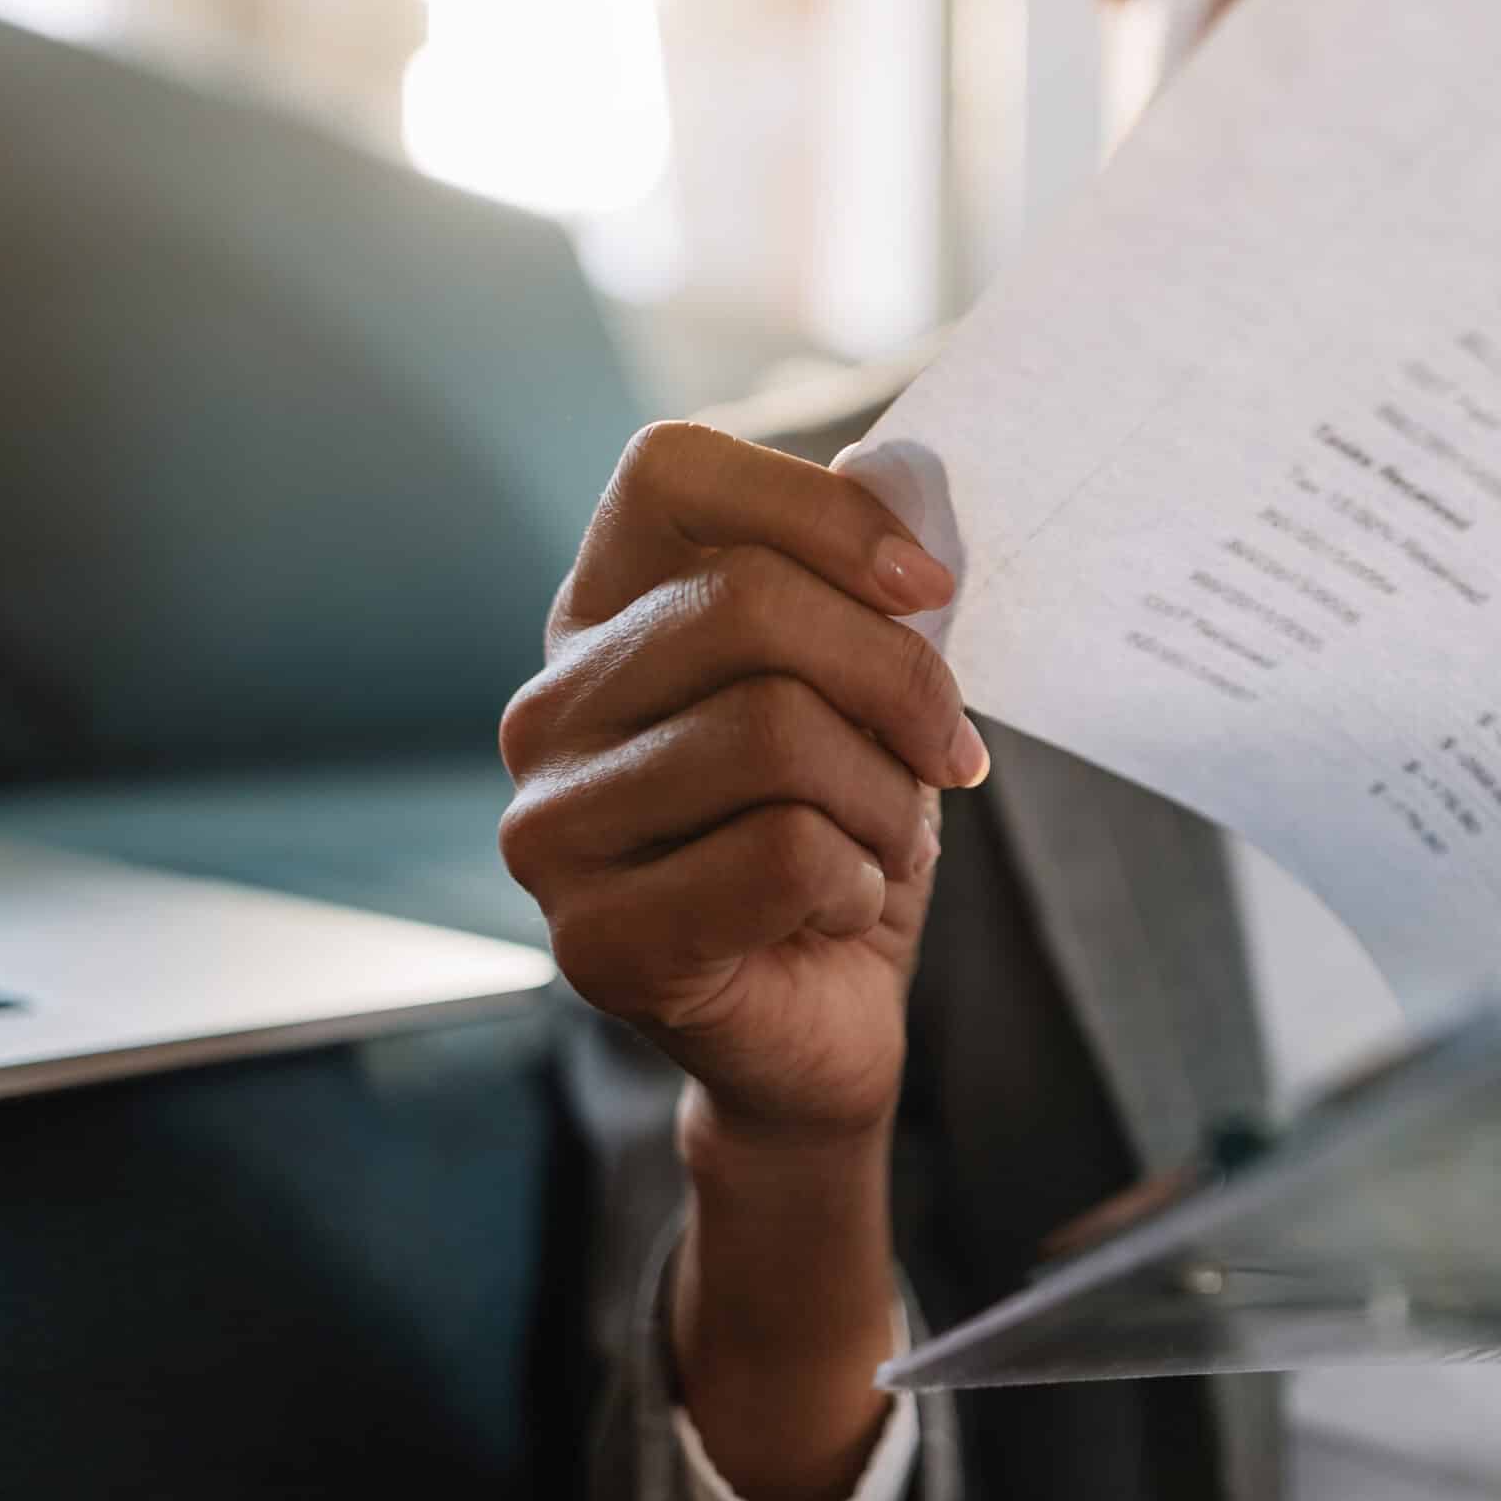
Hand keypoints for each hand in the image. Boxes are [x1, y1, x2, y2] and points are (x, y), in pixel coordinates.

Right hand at [498, 420, 985, 1139]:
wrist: (820, 1030)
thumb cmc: (841, 843)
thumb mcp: (869, 696)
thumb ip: (866, 589)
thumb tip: (899, 481)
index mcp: (603, 620)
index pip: (669, 471)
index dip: (819, 508)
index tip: (929, 586)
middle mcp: (548, 711)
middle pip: (749, 605)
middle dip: (896, 680)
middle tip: (951, 754)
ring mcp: (551, 828)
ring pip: (774, 732)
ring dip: (887, 799)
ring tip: (887, 843)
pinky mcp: (595, 939)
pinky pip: (784, 853)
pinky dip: (860, 881)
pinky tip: (839, 909)